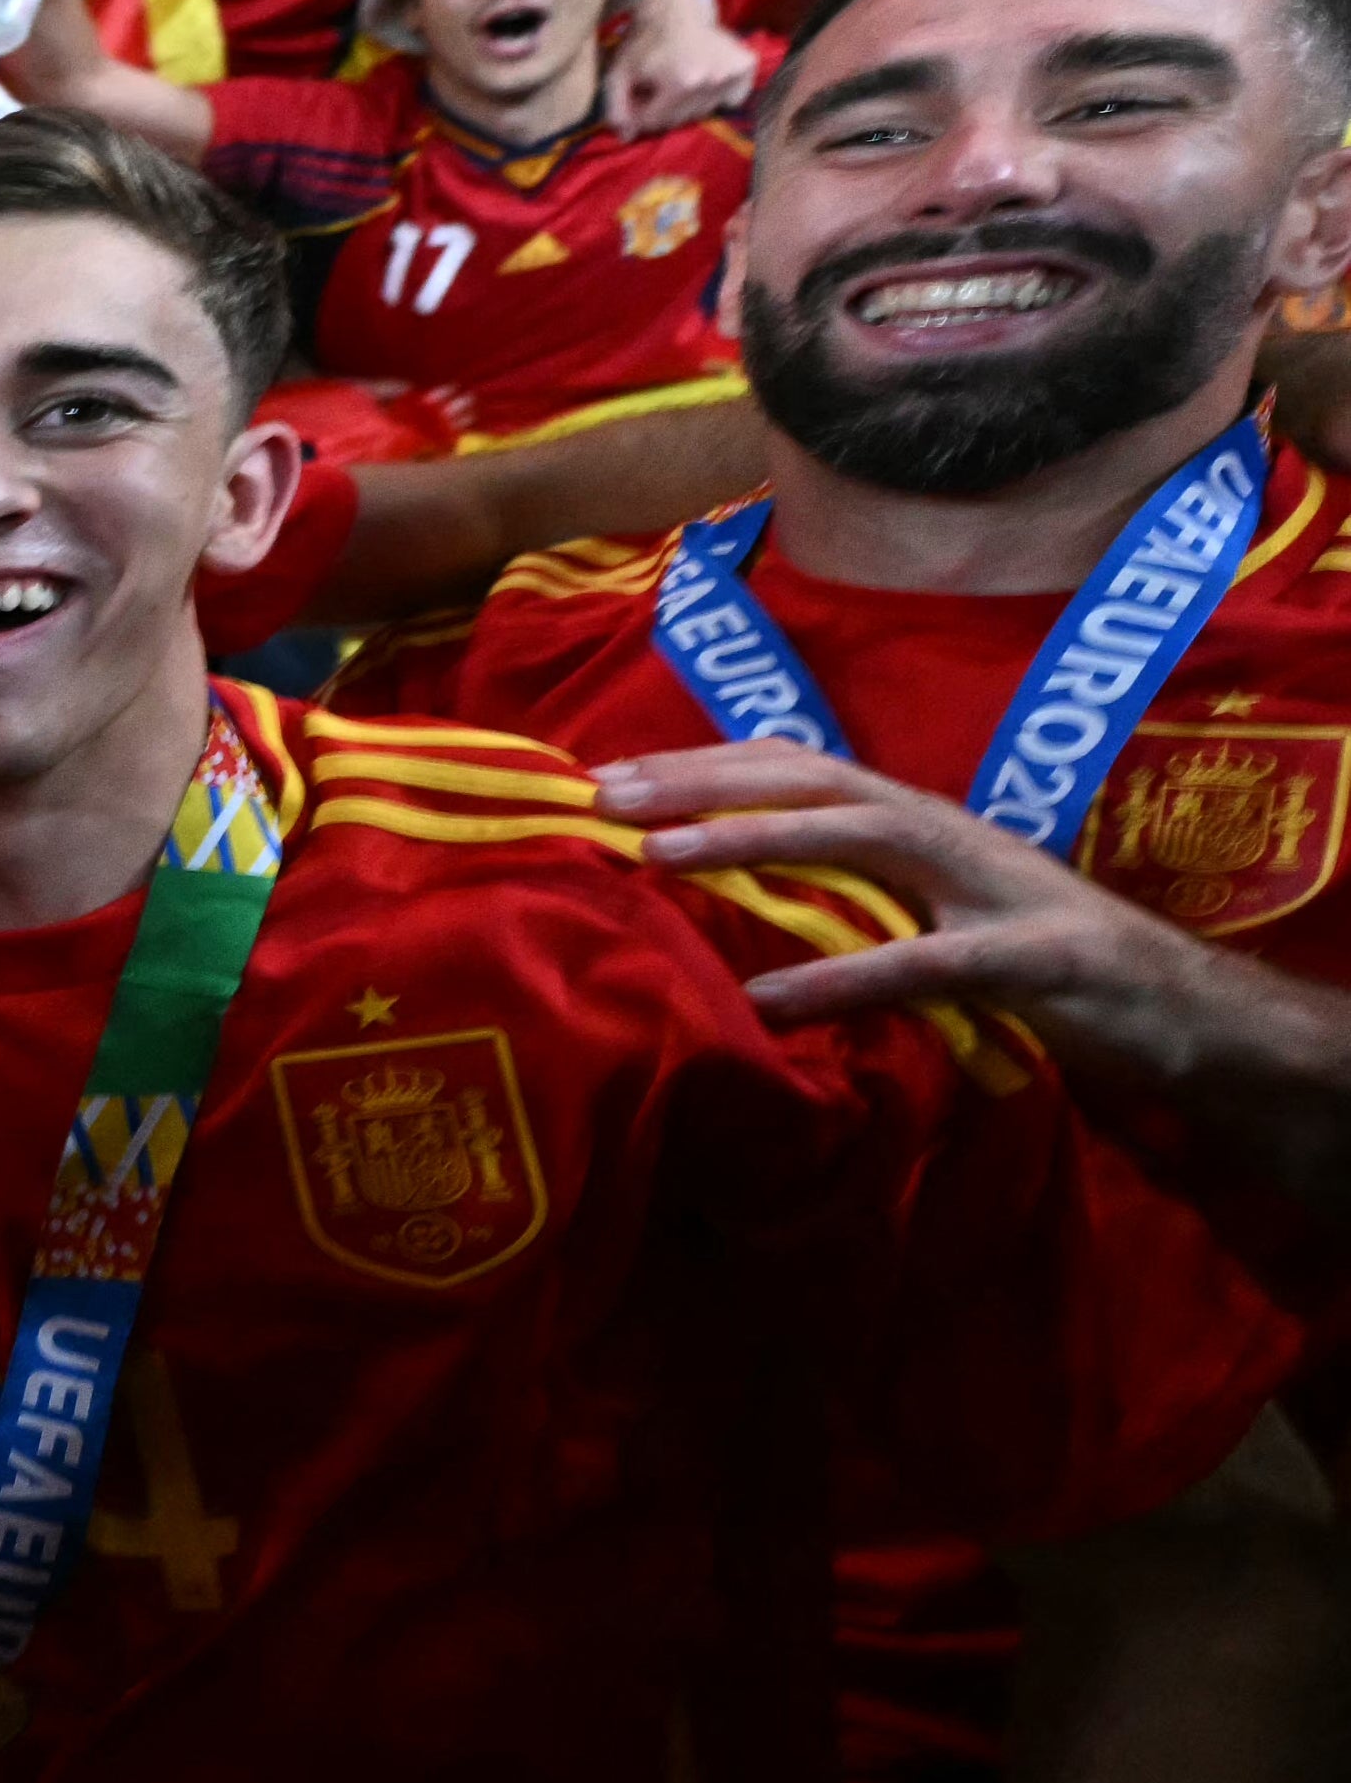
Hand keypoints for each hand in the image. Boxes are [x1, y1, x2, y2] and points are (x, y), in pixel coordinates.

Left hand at [592, 741, 1323, 1090]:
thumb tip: (731, 897)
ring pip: (866, 838)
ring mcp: (999, 890)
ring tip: (659, 857)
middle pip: (816, 780)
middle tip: (601, 797)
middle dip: (706, 779)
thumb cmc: (1034, 968)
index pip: (797, 770)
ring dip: (758, 841)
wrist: (1180, 1016)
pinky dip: (846, 978)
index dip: (702, 765)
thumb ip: (846, 898)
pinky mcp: (1040, 959)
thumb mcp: (925, 920)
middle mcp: (952, 836)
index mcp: (919, 826)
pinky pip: (929, 964)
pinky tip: (769, 997)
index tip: (602, 776)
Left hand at [606, 0, 763, 133]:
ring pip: (705, 110)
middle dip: (664, 109)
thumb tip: (627, 137)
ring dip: (689, 104)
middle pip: (682, 118)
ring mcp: (732, 73)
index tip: (638, 98)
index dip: (641, 112)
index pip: (656, 120)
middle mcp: (711, 81)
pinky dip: (722, 96)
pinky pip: (735, 97)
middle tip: (658, 89)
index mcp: (681, 84)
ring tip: (680, 82)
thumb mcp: (618, 73)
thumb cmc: (643, 41)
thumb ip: (616, 107)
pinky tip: (707, 81)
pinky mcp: (747, 66)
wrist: (673, 8)